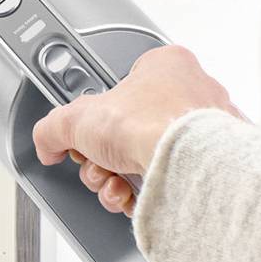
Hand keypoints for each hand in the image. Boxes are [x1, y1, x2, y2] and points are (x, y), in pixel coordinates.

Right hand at [29, 45, 243, 215]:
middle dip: (105, 156)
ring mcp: (207, 131)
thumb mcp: (79, 118)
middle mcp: (194, 93)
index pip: (121, 88)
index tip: (82, 135)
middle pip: (130, 130)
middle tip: (98, 163)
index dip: (96, 118)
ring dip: (121, 177)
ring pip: (149, 157)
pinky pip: (170, 179)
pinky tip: (136, 196)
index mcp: (168, 66)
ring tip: (116, 183)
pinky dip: (148, 192)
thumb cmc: (156, 125)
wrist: (192, 166)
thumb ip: (53, 128)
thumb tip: (48, 142)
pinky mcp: (212, 165)